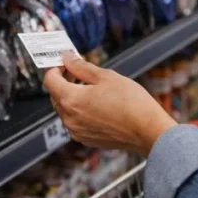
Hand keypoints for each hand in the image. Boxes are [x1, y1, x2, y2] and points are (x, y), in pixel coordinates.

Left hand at [43, 53, 176, 154]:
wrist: (148, 131)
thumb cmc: (131, 103)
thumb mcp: (106, 76)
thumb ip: (81, 67)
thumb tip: (67, 58)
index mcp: (71, 100)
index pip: (49, 80)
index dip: (56, 68)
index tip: (65, 63)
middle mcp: (69, 118)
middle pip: (55, 96)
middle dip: (63, 82)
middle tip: (78, 72)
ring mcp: (77, 131)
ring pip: (65, 110)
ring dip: (72, 97)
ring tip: (91, 88)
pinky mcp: (86, 140)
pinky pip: (75, 122)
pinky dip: (79, 112)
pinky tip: (96, 105)